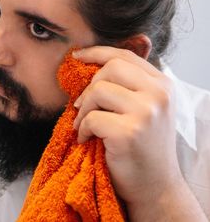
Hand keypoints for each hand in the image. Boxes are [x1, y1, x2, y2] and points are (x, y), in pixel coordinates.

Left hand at [71, 46, 181, 211]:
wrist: (154, 186)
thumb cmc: (142, 146)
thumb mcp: (143, 108)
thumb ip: (127, 84)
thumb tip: (90, 60)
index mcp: (162, 84)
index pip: (125, 55)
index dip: (97, 52)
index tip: (77, 56)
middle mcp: (159, 94)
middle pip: (111, 68)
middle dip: (89, 86)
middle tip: (82, 106)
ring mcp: (146, 112)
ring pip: (98, 91)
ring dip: (84, 110)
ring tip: (85, 126)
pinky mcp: (130, 132)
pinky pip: (91, 118)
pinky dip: (83, 129)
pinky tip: (88, 140)